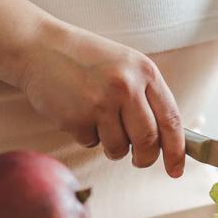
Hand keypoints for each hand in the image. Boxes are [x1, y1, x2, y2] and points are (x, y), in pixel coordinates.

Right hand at [16, 19, 185, 176]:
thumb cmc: (86, 59)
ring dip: (112, 147)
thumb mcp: (126, 65)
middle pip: (148, 141)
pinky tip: (78, 113)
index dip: (177, 151)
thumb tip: (166, 139)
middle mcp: (126, 87)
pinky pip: (90, 143)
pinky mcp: (76, 117)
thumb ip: (147, 96)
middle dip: (145, 158)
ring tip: (100, 123)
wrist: (40, 48)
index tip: (176, 170)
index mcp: (145, 72)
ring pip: (119, 148)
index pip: (171, 120)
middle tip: (138, 159)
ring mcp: (100, 102)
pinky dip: (87, 136)